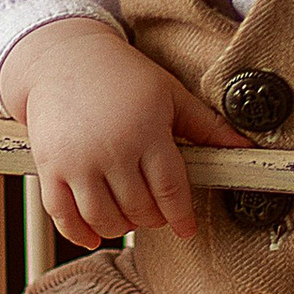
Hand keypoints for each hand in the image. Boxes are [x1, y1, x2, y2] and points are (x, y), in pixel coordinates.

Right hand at [0, 18, 250, 245]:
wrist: (61, 58)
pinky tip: (93, 235)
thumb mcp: (169, 94)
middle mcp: (111, 150)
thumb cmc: (121, 76)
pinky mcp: (49, 167)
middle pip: (139, 209)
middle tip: (156, 212)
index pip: (170, 191)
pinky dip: (78, 233)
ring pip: (104, 219)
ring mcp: (77, 161)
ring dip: (121, 227)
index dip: (181, 216)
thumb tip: (244, 147)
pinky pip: (62, 215)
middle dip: (153, 218)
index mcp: (146, 131)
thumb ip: (206, 126)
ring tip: (129, 215)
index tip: (186, 228)